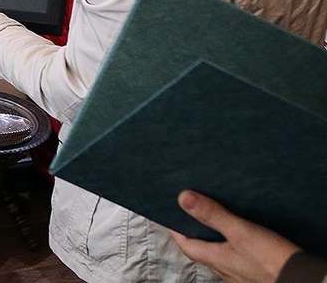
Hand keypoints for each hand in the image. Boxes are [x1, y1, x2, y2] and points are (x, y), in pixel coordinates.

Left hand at [169, 190, 299, 282]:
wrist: (302, 280)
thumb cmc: (272, 261)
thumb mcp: (240, 232)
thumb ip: (213, 215)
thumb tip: (183, 198)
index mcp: (216, 259)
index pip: (186, 244)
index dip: (175, 230)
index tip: (169, 215)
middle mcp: (225, 269)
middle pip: (201, 249)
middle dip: (194, 232)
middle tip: (191, 216)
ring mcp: (240, 274)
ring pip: (220, 255)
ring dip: (214, 239)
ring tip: (215, 222)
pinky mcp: (255, 274)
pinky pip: (237, 258)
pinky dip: (233, 246)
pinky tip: (242, 239)